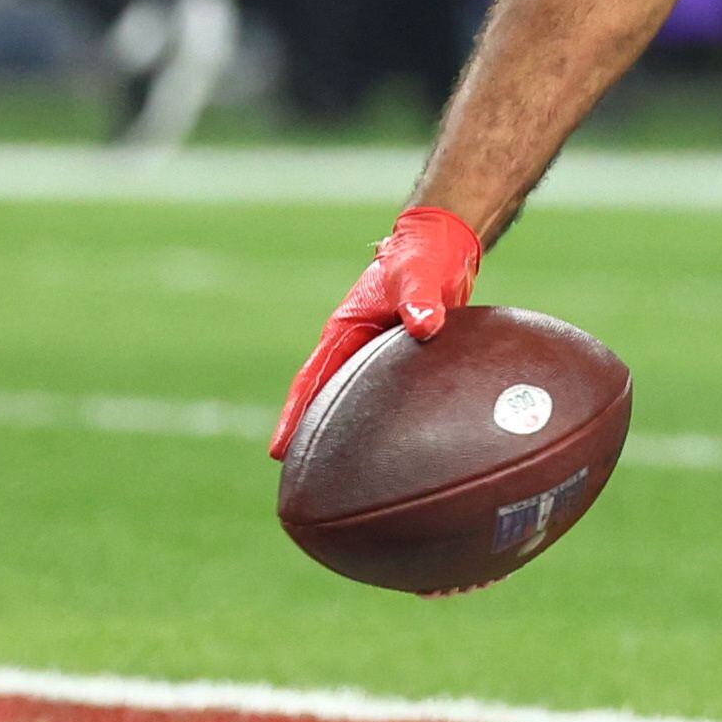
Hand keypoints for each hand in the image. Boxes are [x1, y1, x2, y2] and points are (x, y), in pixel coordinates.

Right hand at [270, 203, 481, 458]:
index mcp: (345, 329)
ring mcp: (374, 352)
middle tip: (297, 475)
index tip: (278, 451)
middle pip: (324, 396)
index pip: (312, 378)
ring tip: (337, 473)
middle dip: (308, 433)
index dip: (294, 415)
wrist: (443, 245)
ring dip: (342, 428)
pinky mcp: (400, 356)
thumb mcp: (419, 273)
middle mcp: (354, 344)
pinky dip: (380, 418)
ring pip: (353, 398)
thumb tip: (425, 326)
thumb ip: (420, 297)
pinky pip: (384, 394)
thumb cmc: (424, 256)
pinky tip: (390, 446)